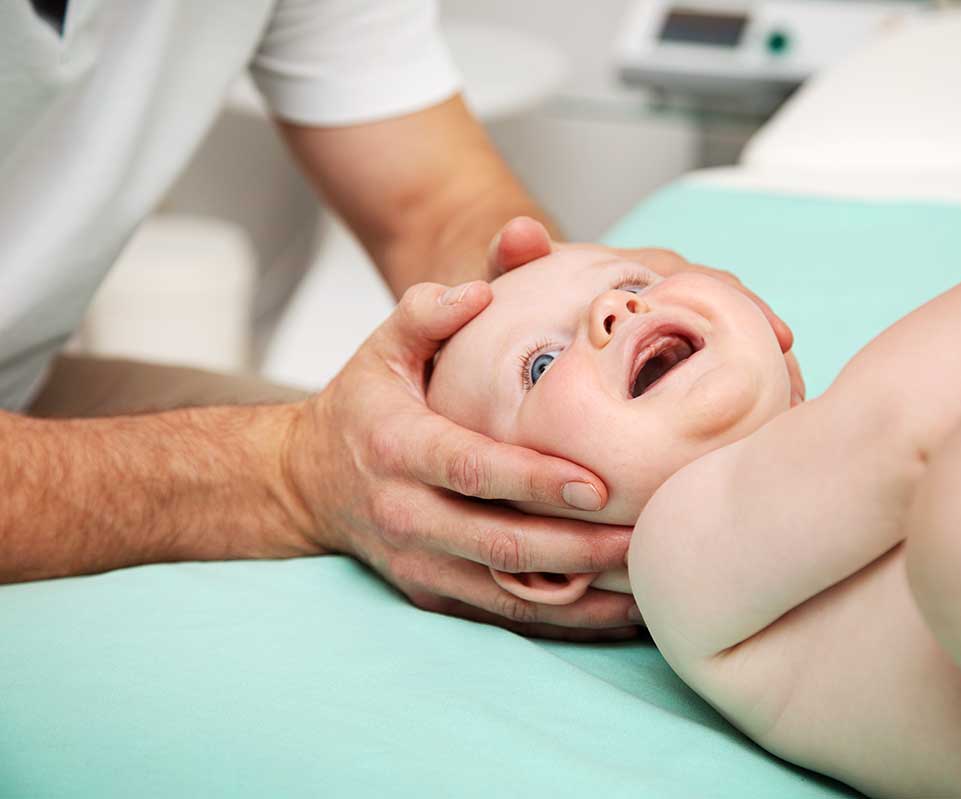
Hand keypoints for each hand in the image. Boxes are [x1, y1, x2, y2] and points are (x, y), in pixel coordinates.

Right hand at [283, 281, 640, 640]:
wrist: (304, 483)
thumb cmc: (361, 406)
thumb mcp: (380, 348)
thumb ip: (425, 313)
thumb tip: (479, 291)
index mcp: (397, 447)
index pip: (471, 469)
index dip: (533, 480)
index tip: (597, 485)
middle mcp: (405, 514)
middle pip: (499, 544)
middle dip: (575, 549)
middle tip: (642, 538)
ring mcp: (418, 563)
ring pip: (506, 594)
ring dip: (577, 600)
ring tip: (642, 588)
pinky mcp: (432, 593)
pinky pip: (502, 615)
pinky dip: (558, 620)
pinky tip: (612, 613)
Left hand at [488, 217, 805, 404]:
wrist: (507, 323)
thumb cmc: (512, 300)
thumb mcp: (507, 280)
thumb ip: (511, 258)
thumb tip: (521, 232)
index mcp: (642, 273)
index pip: (704, 281)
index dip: (743, 306)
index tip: (776, 337)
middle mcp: (667, 300)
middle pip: (735, 319)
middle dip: (769, 352)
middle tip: (799, 393)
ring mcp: (672, 338)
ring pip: (731, 354)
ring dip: (765, 382)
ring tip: (793, 421)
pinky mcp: (667, 373)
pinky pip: (711, 384)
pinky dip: (738, 405)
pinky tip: (756, 443)